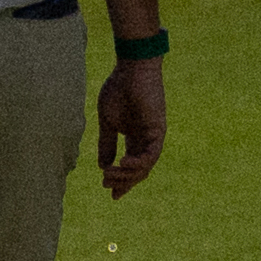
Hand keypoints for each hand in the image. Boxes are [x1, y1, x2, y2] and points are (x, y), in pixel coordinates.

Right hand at [94, 58, 165, 198]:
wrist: (130, 69)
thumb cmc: (118, 89)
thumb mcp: (107, 122)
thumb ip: (106, 144)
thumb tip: (102, 166)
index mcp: (133, 137)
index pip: (129, 165)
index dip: (120, 180)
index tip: (108, 192)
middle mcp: (145, 139)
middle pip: (138, 170)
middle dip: (123, 181)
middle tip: (107, 186)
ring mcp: (152, 135)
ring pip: (145, 165)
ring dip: (128, 174)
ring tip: (110, 174)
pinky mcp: (158, 129)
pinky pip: (152, 154)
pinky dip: (139, 162)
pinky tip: (124, 163)